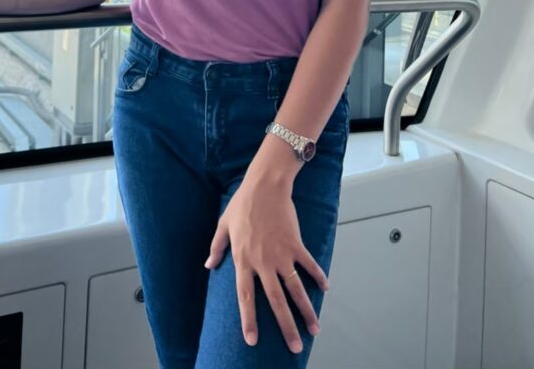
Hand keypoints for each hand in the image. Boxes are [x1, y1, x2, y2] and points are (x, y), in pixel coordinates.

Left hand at [203, 176, 327, 353]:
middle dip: (286, 327)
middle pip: (276, 301)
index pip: (245, 297)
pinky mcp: (296, 244)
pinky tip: (325, 290)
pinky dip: (318, 277)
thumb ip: (216, 247)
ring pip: (296, 289)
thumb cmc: (242, 203)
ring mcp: (281, 254)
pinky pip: (309, 265)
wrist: (265, 185)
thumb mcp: (224, 224)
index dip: (249, 320)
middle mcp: (263, 262)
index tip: (252, 340)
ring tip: (314, 330)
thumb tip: (208, 265)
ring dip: (306, 311)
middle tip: (294, 348)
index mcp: (243, 260)